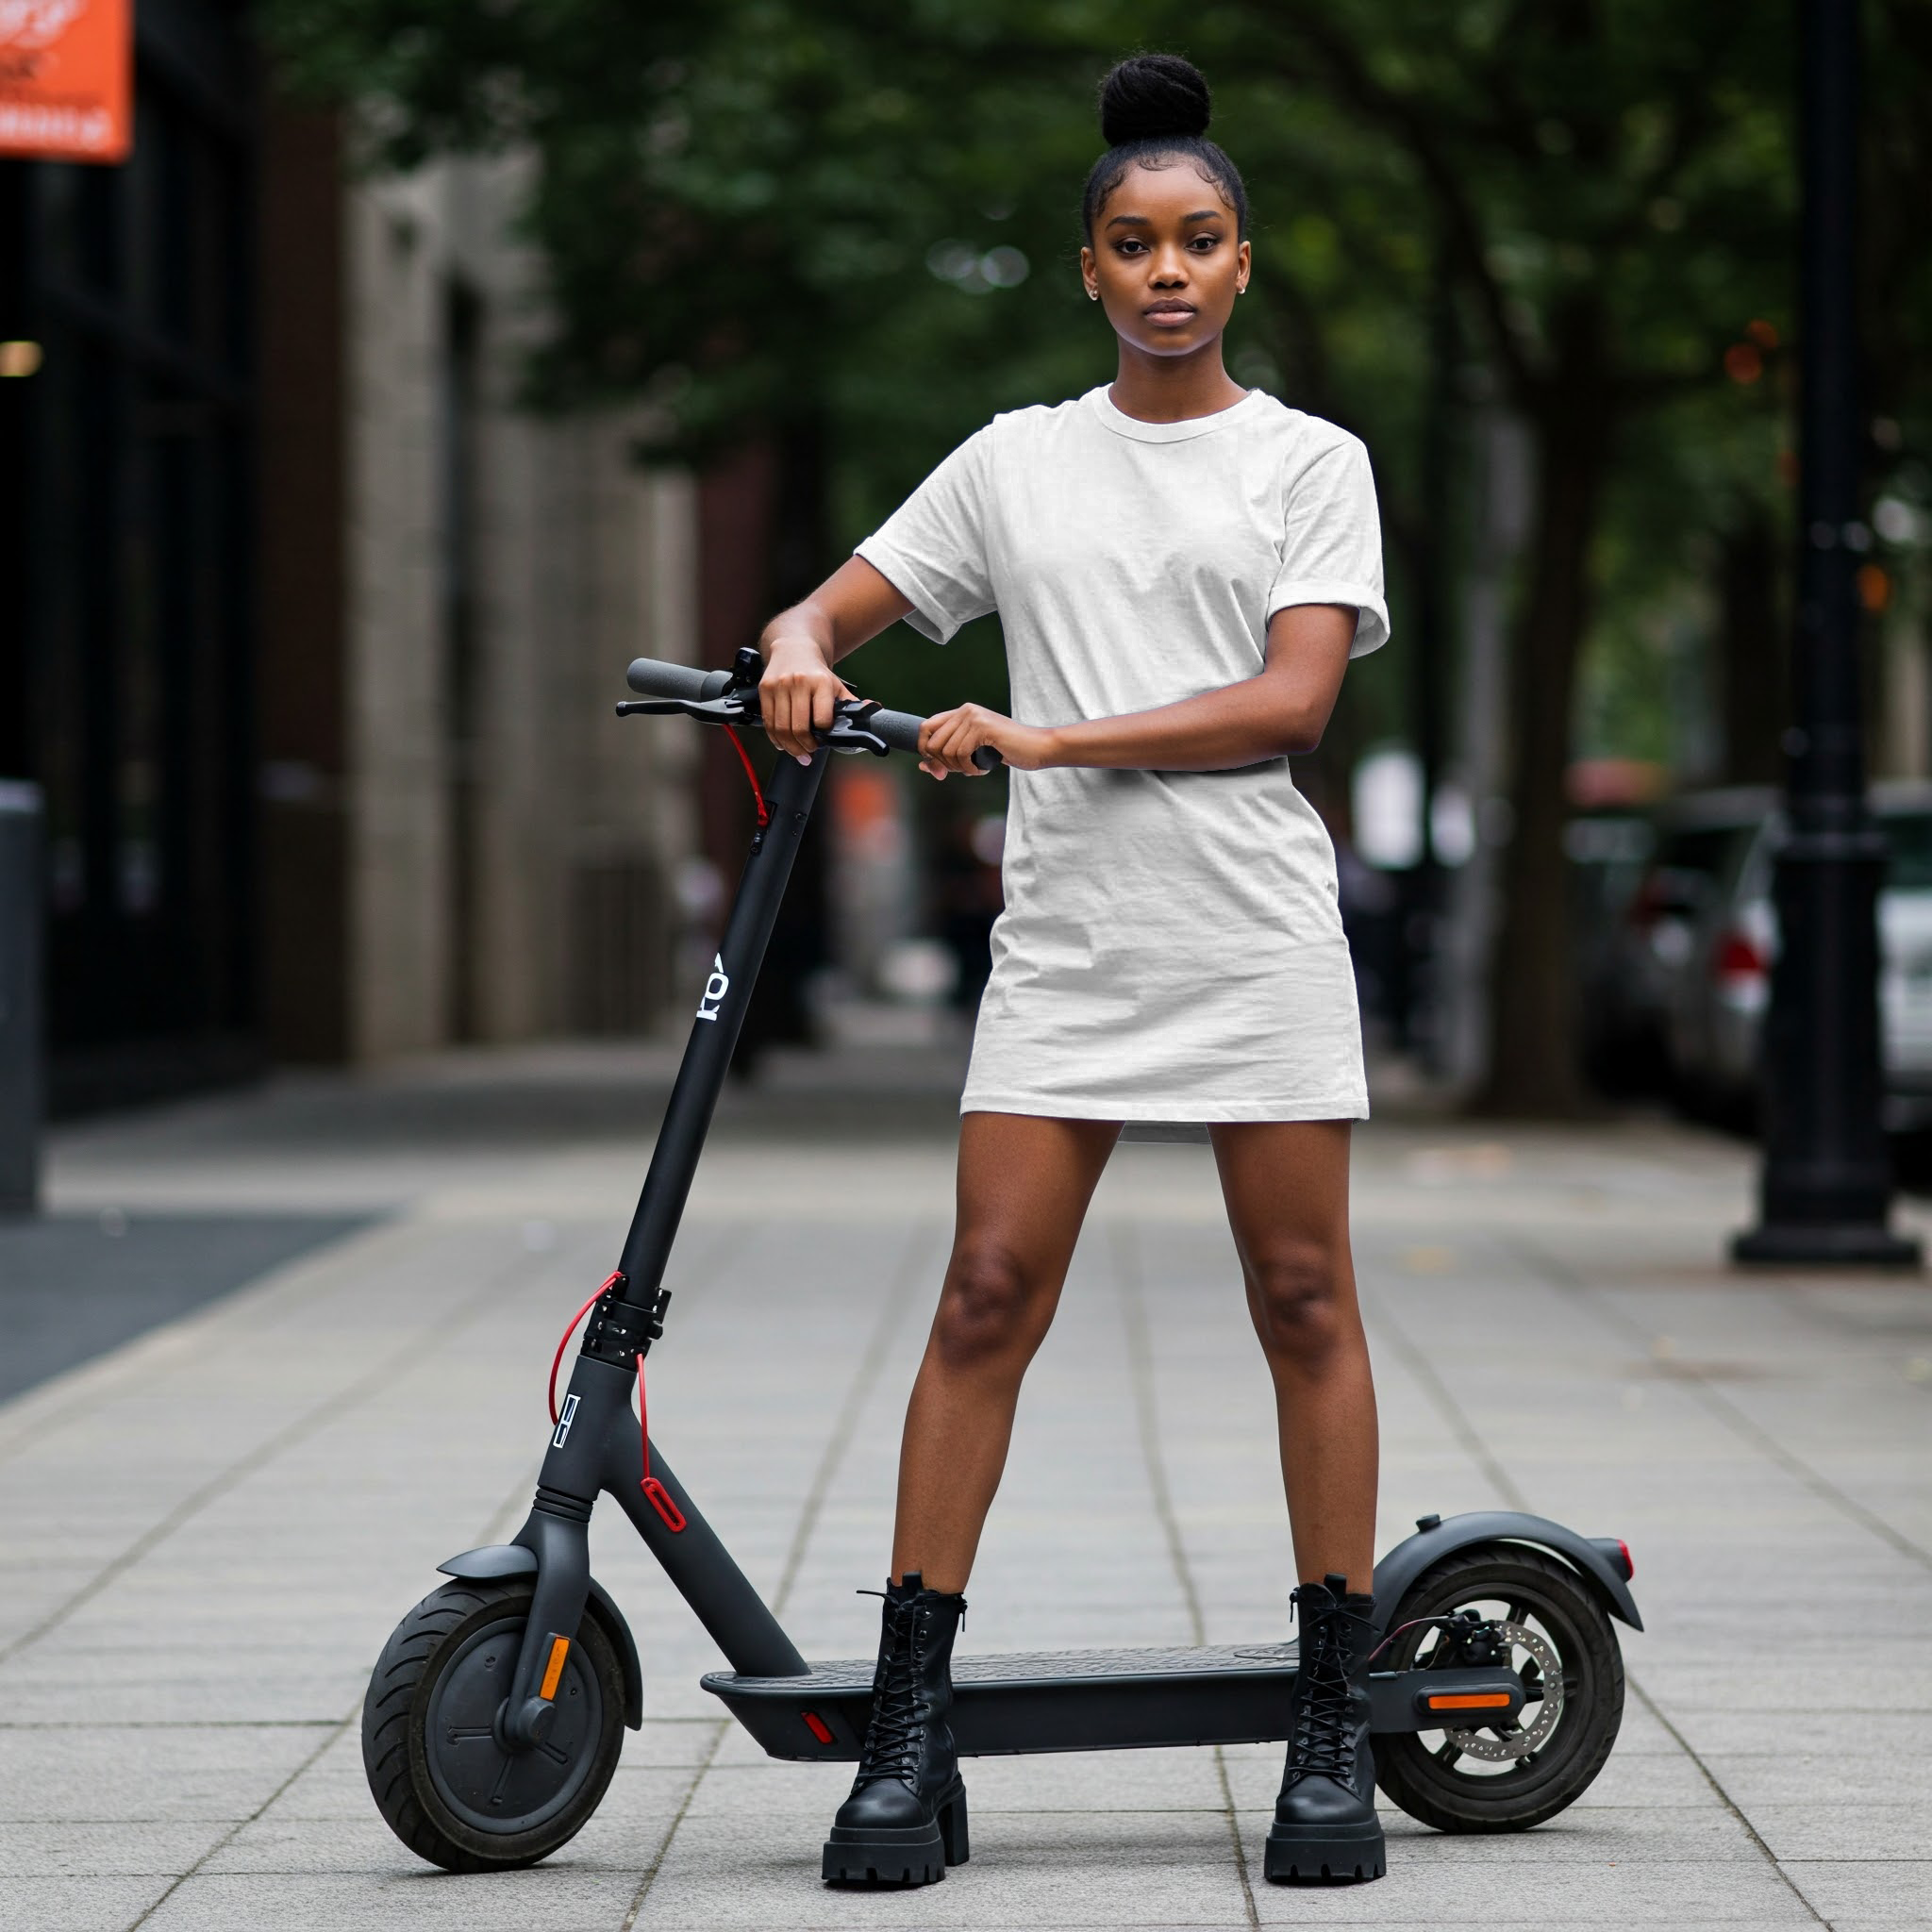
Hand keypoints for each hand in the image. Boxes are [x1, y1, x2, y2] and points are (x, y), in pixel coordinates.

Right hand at [761, 636, 853, 761]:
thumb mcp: (836, 685)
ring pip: (781, 727)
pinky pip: (768, 721)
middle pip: (799, 727)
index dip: (823, 735)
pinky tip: (782, 743)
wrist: (793, 649)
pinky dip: (774, 737)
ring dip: (789, 746)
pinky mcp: (765, 688)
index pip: (822, 719)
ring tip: (797, 752)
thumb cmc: (817, 673)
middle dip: (805, 747)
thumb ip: (851, 703)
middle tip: (809, 753)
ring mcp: (780, 685)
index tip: (824, 742)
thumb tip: (873, 709)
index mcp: (821, 682)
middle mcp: (799, 682)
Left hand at [917, 704, 1057, 779]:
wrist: (1036, 747)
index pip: (925, 728)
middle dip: (943, 764)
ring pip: (947, 751)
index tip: (937, 769)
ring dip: (960, 768)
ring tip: (977, 768)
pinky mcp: (982, 727)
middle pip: (932, 743)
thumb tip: (922, 766)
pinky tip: (983, 768)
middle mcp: (965, 710)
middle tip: (962, 771)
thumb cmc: (1006, 751)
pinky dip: (970, 768)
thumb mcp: (971, 755)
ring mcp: (973, 717)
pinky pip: (962, 754)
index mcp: (961, 712)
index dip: (925, 750)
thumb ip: (948, 757)